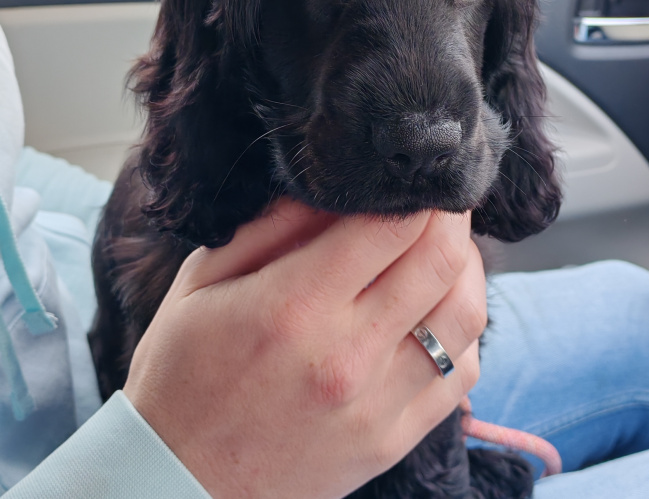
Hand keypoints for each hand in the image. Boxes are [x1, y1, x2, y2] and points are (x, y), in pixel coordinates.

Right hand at [123, 199, 485, 498]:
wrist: (180, 482)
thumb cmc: (183, 375)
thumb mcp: (202, 282)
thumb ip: (272, 226)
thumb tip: (335, 187)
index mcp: (292, 306)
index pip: (390, 226)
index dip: (416, 191)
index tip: (415, 179)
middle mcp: (346, 354)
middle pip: (440, 261)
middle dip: (451, 216)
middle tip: (442, 202)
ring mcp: (377, 404)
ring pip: (465, 315)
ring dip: (468, 268)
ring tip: (447, 250)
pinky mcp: (393, 439)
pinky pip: (462, 373)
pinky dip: (464, 331)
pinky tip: (440, 312)